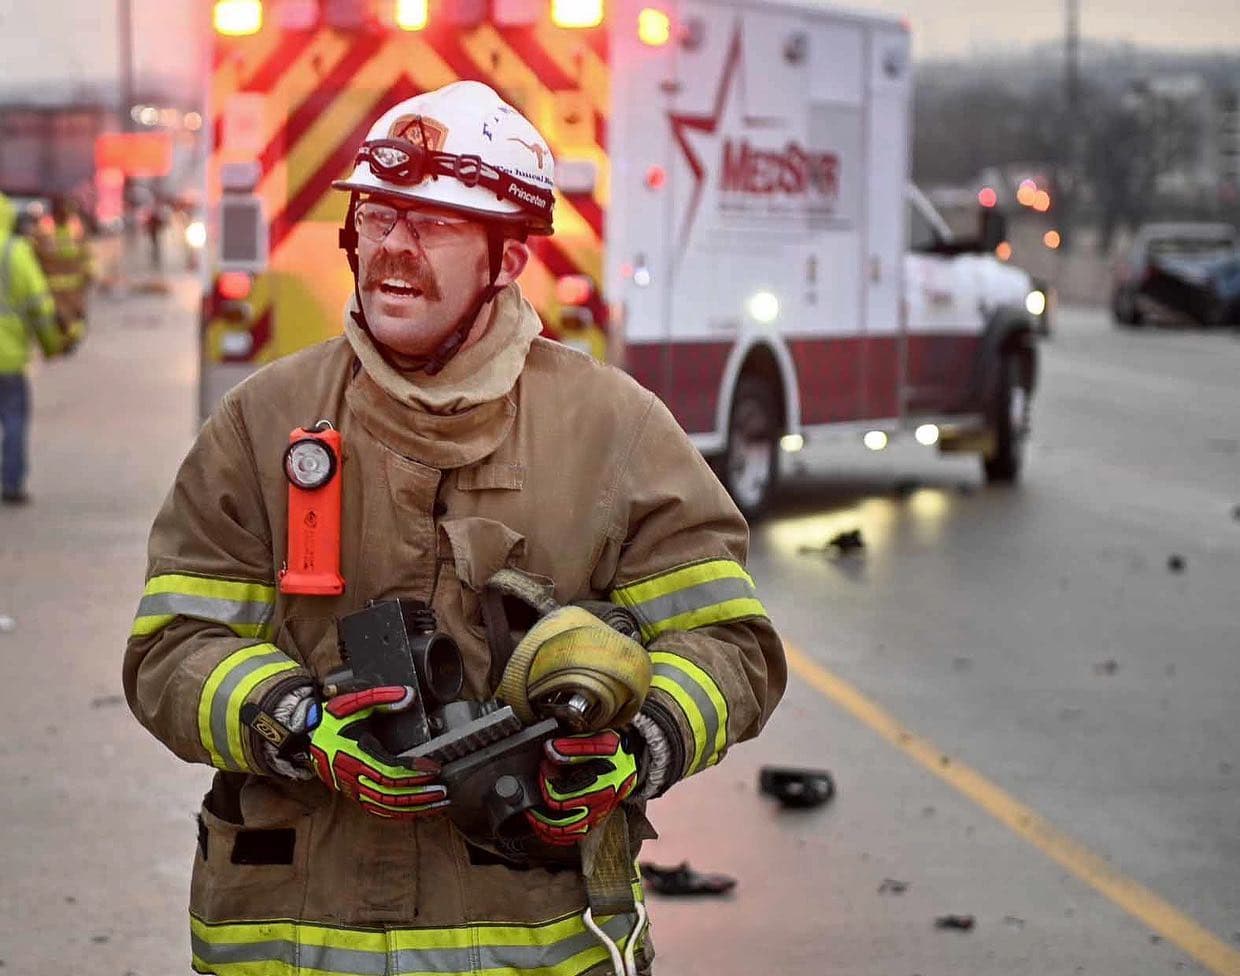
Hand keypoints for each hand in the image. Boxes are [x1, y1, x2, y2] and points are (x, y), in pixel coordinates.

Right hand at [307, 685, 448, 819]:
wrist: (306, 736)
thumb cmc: (332, 719)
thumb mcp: (355, 702)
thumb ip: (382, 697)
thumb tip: (407, 695)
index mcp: (355, 755)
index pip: (389, 770)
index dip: (413, 771)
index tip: (434, 768)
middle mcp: (353, 776)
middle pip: (391, 794)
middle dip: (419, 794)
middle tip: (442, 792)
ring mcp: (353, 789)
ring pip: (387, 807)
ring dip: (415, 808)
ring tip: (438, 805)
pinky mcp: (354, 795)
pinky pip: (378, 810)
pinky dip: (399, 814)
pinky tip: (417, 812)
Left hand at [526, 729, 637, 844]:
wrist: (637, 762)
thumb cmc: (618, 751)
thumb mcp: (600, 742)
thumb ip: (573, 746)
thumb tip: (549, 749)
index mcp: (598, 787)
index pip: (560, 795)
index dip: (545, 782)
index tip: (543, 768)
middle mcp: (598, 807)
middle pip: (560, 820)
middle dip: (540, 811)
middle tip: (532, 797)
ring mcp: (597, 816)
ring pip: (566, 833)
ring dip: (545, 828)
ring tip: (533, 817)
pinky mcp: (596, 820)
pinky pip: (574, 837)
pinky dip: (557, 837)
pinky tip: (546, 830)